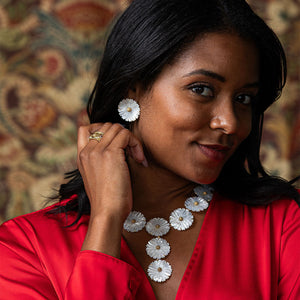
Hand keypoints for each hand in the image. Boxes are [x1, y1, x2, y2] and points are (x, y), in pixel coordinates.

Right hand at [77, 123, 146, 254]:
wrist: (107, 213)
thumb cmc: (107, 199)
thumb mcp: (97, 177)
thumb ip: (100, 161)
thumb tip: (118, 149)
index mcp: (81, 156)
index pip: (85, 128)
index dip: (103, 128)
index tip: (118, 141)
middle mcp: (87, 151)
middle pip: (106, 125)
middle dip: (122, 135)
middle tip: (131, 153)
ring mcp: (97, 150)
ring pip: (117, 128)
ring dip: (131, 140)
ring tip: (136, 157)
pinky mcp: (110, 153)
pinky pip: (126, 134)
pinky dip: (136, 144)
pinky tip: (139, 160)